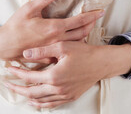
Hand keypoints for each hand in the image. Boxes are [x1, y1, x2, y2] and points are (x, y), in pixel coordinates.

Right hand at [0, 0, 103, 59]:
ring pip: (77, 42)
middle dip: (92, 24)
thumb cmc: (16, 26)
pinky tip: (75, 41)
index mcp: (54, 27)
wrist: (5, 45)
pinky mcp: (50, 54)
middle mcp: (58, 39)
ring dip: (85, 34)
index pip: (79, 21)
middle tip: (98, 18)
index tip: (101, 12)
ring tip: (89, 27)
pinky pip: (67, 50)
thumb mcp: (30, 8)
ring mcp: (55, 48)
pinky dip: (75, 44)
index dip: (92, 16)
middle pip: (82, 32)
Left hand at [5, 41, 130, 108]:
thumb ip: (43, 51)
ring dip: (28, 97)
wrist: (100, 63)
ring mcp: (65, 94)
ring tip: (20, 94)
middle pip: (32, 92)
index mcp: (54, 76)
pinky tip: (38, 102)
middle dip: (18, 89)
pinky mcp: (71, 96)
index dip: (17, 73)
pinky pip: (52, 104)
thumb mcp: (62, 46)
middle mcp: (58, 88)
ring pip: (41, 101)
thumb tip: (26, 54)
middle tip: (8, 86)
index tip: (9, 69)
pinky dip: (42, 104)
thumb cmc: (83, 53)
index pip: (29, 77)